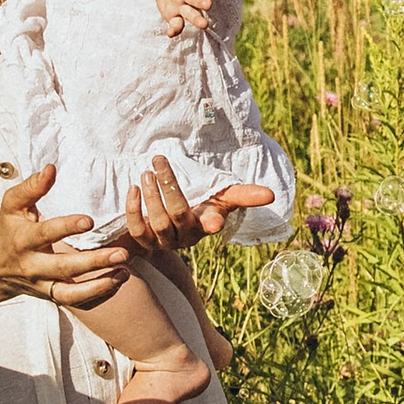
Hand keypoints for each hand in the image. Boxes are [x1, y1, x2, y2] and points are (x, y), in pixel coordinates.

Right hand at [0, 166, 129, 311]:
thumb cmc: (9, 229)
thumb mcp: (12, 205)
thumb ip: (31, 187)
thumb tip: (51, 168)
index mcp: (24, 240)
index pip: (46, 234)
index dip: (67, 227)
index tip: (90, 221)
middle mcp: (33, 266)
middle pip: (64, 268)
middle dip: (94, 262)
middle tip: (122, 253)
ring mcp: (43, 284)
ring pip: (72, 293)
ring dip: (100, 286)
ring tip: (124, 272)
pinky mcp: (52, 296)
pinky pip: (76, 302)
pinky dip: (98, 296)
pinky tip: (118, 281)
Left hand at [120, 158, 275, 249]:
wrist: (169, 222)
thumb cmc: (202, 205)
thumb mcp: (222, 198)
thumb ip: (244, 195)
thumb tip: (271, 195)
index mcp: (206, 224)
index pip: (213, 223)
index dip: (214, 222)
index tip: (214, 220)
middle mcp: (186, 237)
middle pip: (178, 215)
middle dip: (168, 188)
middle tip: (158, 161)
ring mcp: (164, 241)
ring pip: (156, 223)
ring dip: (151, 197)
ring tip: (146, 173)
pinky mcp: (144, 243)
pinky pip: (137, 231)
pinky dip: (133, 210)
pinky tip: (133, 189)